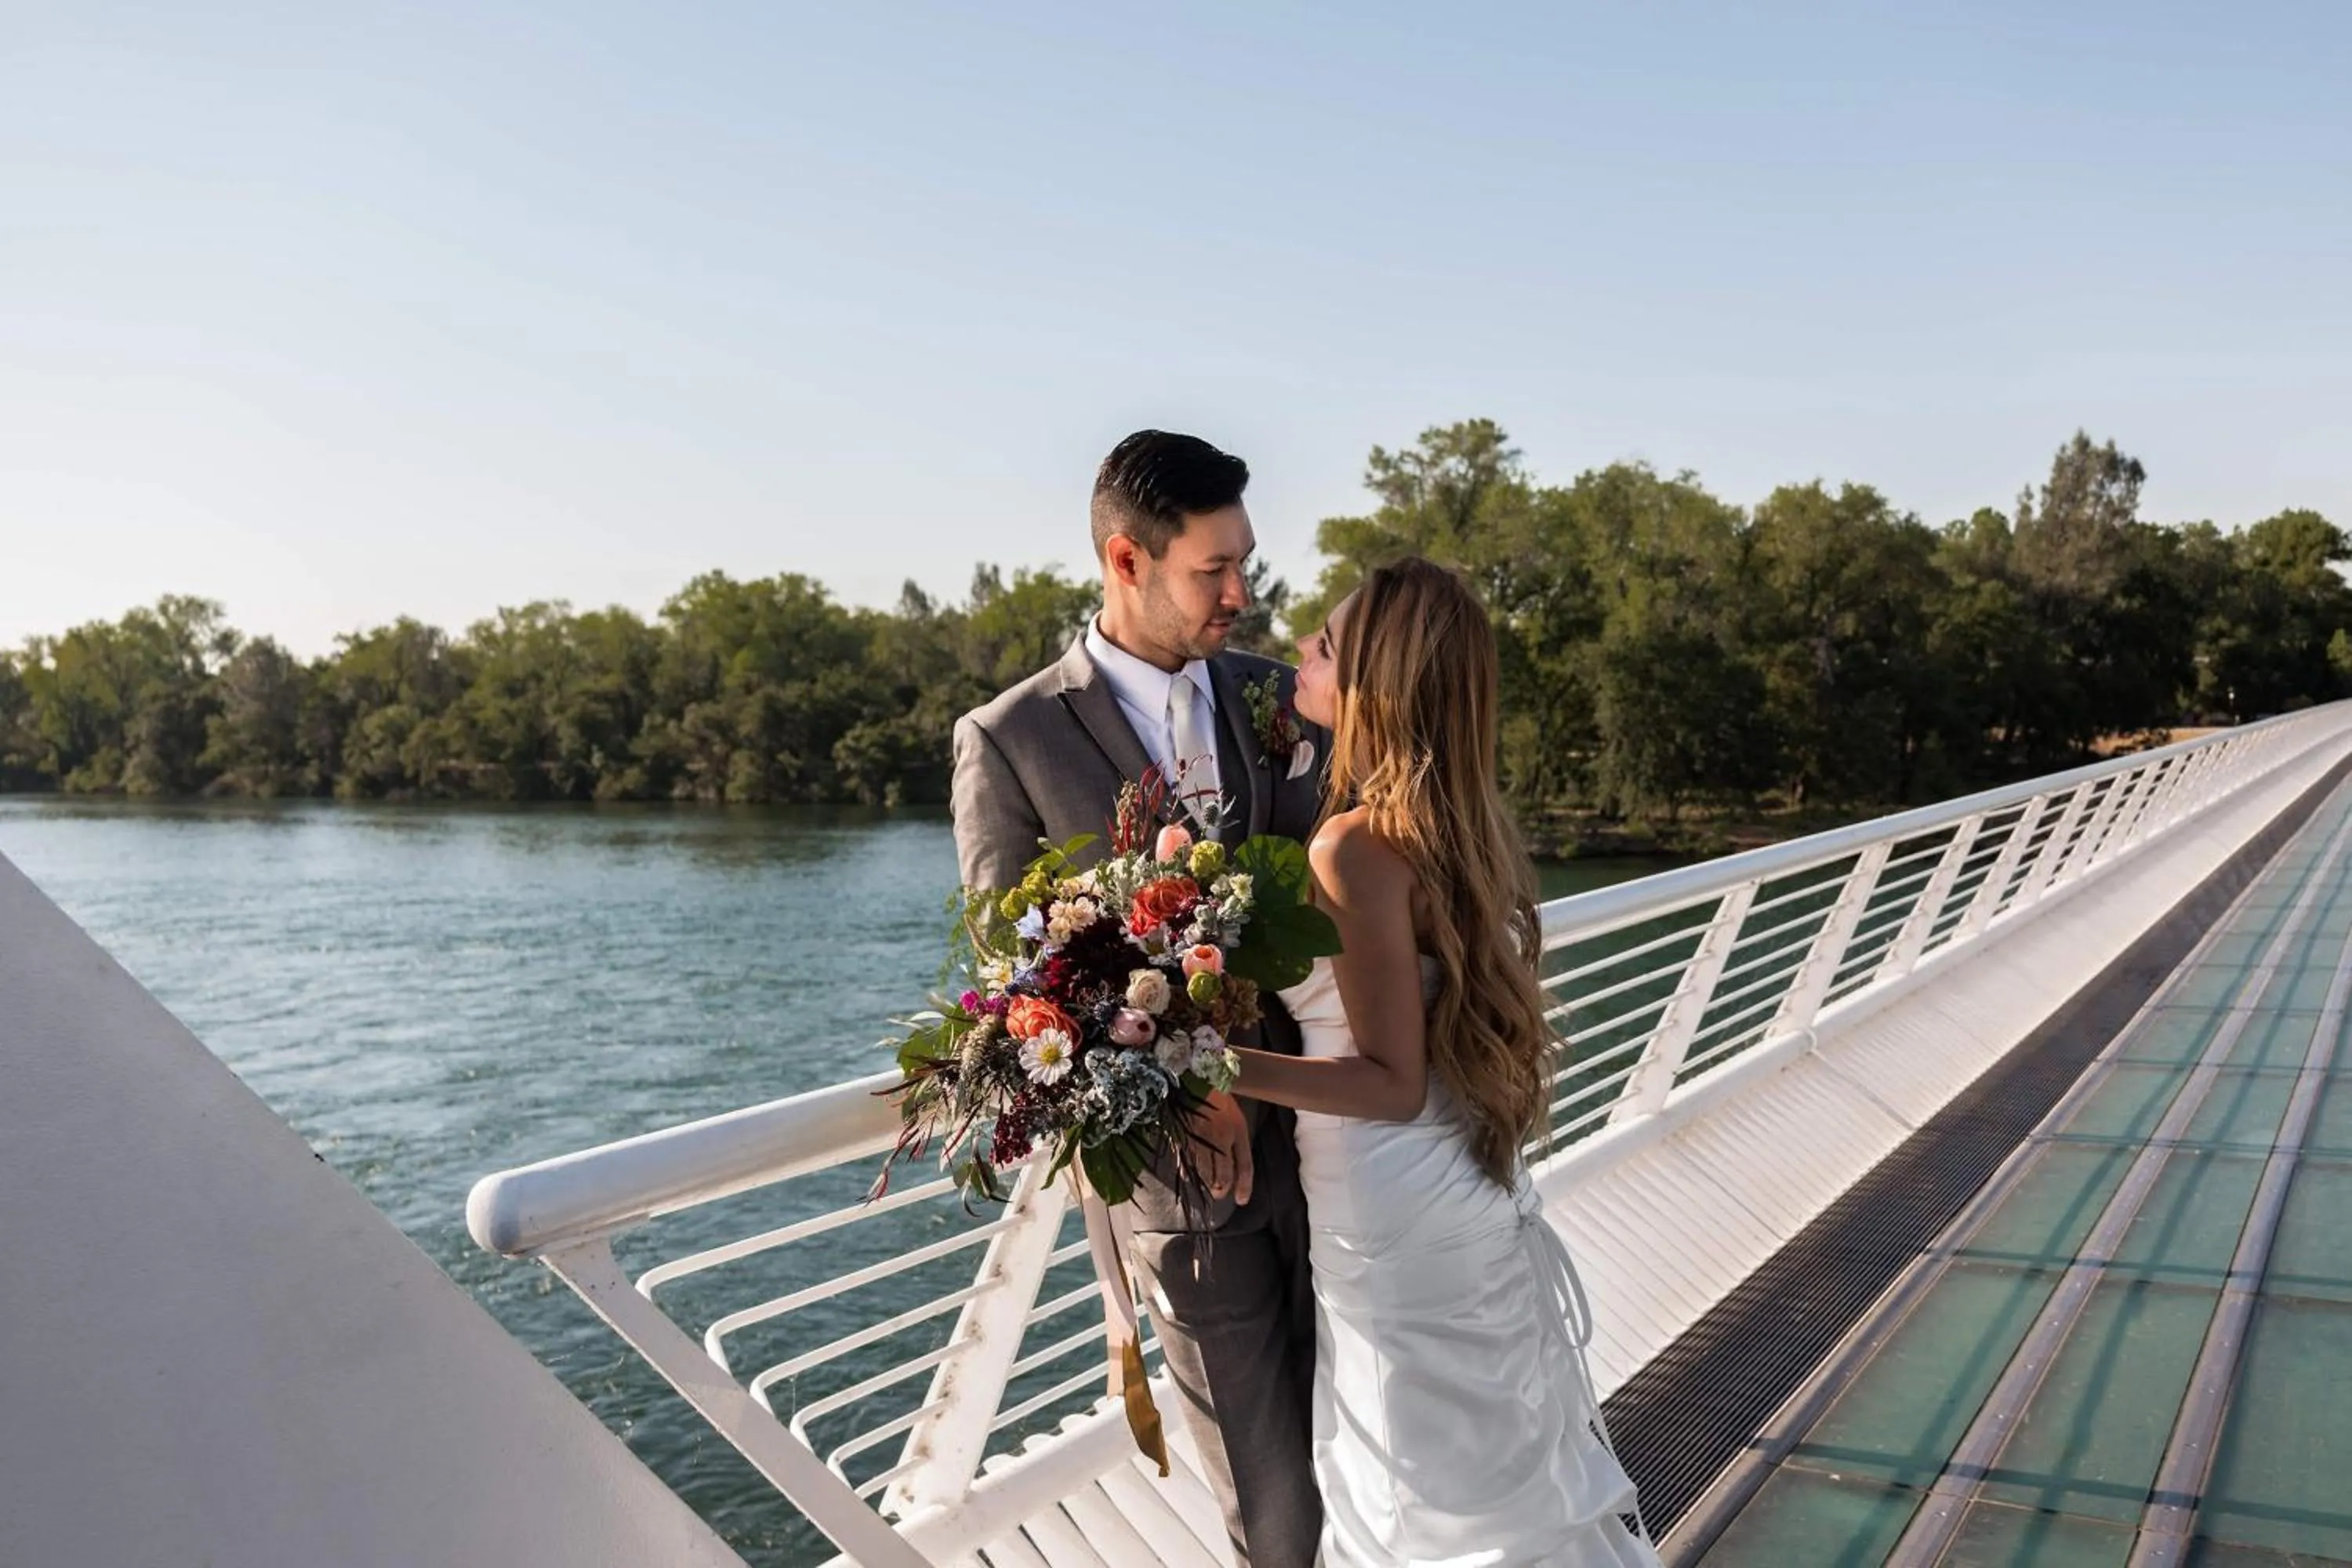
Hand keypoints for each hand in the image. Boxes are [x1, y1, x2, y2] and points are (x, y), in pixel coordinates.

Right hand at [1187, 1090, 1253, 1206]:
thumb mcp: (1233, 1113)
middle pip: (1224, 1174)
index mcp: (1237, 1129)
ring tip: (1208, 1186)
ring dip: (1207, 1183)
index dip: (1245, 1185)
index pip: (1244, 1165)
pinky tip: (1189, 1177)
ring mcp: (1201, 1139)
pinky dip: (1188, 1172)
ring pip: (1205, 1172)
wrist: (1191, 1078)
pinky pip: (1186, 1162)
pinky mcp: (1183, 1138)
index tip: (1242, 1200)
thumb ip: (1234, 1136)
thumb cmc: (1215, 1093)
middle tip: (1220, 1193)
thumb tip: (1232, 1161)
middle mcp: (1221, 1138)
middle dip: (1223, 1188)